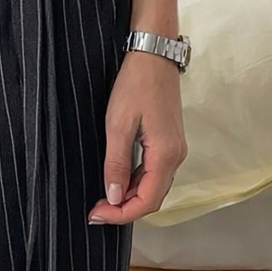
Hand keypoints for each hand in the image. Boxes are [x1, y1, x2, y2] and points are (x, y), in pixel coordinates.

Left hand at [87, 51, 187, 224]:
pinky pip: (153, 173)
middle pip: (152, 199)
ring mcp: (174, 150)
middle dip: (124, 209)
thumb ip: (115, 163)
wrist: (154, 54)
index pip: (147, 201)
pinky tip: (117, 181)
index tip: (97, 216)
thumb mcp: (118, 125)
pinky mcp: (168, 142)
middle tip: (96, 211)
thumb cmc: (136, 84)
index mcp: (166, 155)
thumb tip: (113, 196)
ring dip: (129, 197)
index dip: (121, 214)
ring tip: (102, 198)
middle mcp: (175, 156)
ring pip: (153, 187)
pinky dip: (135, 183)